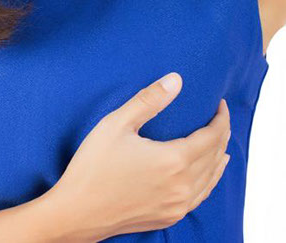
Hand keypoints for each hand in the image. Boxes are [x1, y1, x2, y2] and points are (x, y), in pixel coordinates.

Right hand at [45, 72, 230, 241]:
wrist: (77, 212)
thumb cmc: (92, 167)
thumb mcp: (116, 125)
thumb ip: (148, 100)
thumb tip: (176, 80)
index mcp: (173, 160)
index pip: (212, 136)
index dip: (221, 119)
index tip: (220, 105)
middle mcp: (181, 186)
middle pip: (215, 156)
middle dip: (222, 134)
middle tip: (220, 118)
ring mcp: (177, 205)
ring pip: (211, 178)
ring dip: (219, 157)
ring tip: (221, 142)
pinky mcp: (168, 217)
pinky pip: (200, 196)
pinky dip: (210, 180)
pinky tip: (208, 174)